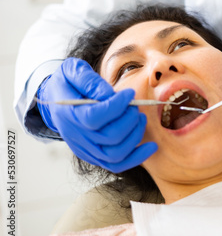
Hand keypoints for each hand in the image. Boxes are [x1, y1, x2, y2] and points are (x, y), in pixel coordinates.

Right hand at [37, 58, 156, 172]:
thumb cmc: (68, 83)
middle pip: (109, 137)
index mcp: (69, 113)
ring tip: (140, 118)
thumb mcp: (72, 71)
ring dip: (135, 136)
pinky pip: (117, 164)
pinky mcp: (94, 155)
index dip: (116, 106)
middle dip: (129, 120)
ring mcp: (85, 148)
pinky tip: (152, 147)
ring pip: (115, 154)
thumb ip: (88, 80)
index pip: (94, 117)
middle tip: (135, 106)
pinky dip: (136, 157)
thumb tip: (108, 94)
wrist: (57, 100)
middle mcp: (76, 135)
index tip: (130, 94)